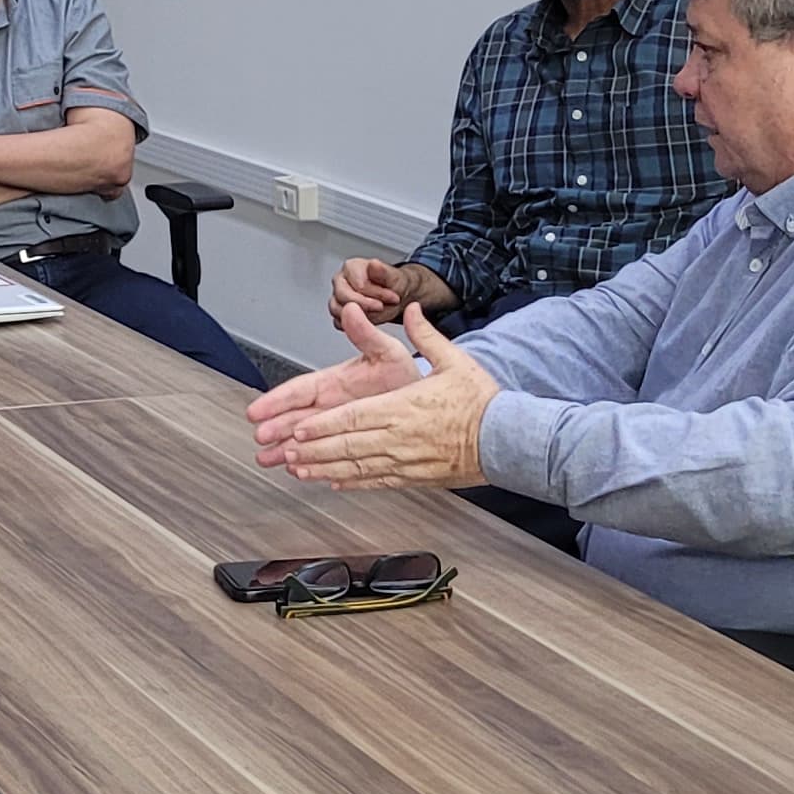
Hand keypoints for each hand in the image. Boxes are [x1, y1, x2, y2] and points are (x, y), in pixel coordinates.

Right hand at [248, 295, 423, 456]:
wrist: (426, 402)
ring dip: (284, 449)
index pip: (299, 390)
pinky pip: (323, 455)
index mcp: (333, 382)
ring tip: (268, 459)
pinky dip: (310, 463)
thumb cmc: (404, 376)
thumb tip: (353, 309)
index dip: (277, 400)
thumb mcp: (387, 352)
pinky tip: (297, 470)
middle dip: (276, 427)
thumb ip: (366, 335)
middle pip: (295, 417)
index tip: (258, 410)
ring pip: (303, 439)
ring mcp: (336, 426)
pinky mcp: (346, 443)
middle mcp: (330, 406)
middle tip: (260, 438)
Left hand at [260, 299, 497, 489]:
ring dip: (325, 469)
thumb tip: (411, 310)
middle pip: (348, 445)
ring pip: (357, 467)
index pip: (354, 417)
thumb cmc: (482, 402)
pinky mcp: (416, 476)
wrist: (507, 439)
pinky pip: (377, 481)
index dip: (323, 425)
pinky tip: (335, 482)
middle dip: (314, 449)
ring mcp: (406, 460)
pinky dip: (353, 482)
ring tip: (299, 469)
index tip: (299, 429)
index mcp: (403, 407)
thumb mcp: (455, 360)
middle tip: (286, 451)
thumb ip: (426, 335)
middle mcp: (400, 436)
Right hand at [330, 256, 452, 326]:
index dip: (377, 294)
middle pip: (344, 297)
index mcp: (351, 267)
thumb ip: (383, 272)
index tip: (392, 298)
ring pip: (337, 309)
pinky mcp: (338, 311)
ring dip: (359, 315)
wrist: (395, 297)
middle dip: (367, 305)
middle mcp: (340, 280)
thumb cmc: (393, 285)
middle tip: (383, 307)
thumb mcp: (395, 277)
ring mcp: (337, 296)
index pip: (358, 284)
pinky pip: (339, 322)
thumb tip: (374, 264)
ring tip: (377, 313)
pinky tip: (368, 320)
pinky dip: (353, 325)